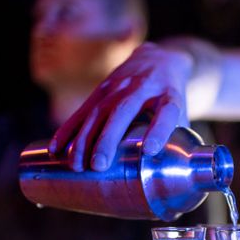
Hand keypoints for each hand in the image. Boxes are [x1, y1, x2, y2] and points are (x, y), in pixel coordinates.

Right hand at [50, 42, 193, 170]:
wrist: (159, 59)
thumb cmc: (172, 98)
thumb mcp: (182, 113)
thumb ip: (179, 141)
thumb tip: (172, 179)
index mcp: (169, 94)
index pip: (166, 111)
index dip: (158, 130)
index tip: (150, 149)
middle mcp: (143, 87)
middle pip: (124, 111)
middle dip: (108, 139)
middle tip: (99, 165)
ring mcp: (119, 86)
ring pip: (98, 111)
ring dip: (84, 139)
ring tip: (77, 165)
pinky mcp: (101, 89)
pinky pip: (83, 111)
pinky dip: (68, 130)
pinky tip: (57, 149)